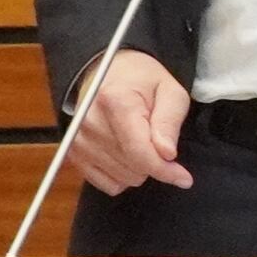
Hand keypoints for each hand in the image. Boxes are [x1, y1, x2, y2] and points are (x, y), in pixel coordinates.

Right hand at [72, 49, 191, 195]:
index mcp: (115, 102)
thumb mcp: (170, 91)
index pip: (139, 150)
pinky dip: (122, 176)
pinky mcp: (73, 153)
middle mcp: (89, 123)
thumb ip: (169, 122)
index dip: (164, 169)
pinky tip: (128, 155)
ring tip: (142, 141)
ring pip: (121, 178)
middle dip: (155, 162)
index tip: (184, 178)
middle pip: (131, 167)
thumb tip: (166, 154)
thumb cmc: (143, 81)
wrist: (108, 73)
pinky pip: (105, 183)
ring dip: (139, 168)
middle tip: (160, 141)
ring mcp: (77, 140)